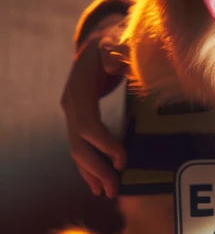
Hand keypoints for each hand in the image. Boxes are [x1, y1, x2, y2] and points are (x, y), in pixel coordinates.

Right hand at [61, 16, 128, 197]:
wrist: (100, 41)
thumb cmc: (115, 41)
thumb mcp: (116, 41)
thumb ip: (117, 51)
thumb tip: (114, 62)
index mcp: (79, 91)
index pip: (88, 124)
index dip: (103, 144)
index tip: (123, 161)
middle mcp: (72, 105)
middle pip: (79, 144)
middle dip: (96, 168)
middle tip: (115, 188)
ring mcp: (73, 113)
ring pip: (78, 150)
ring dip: (91, 173)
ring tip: (107, 192)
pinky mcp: (80, 119)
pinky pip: (82, 147)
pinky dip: (88, 166)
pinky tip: (97, 184)